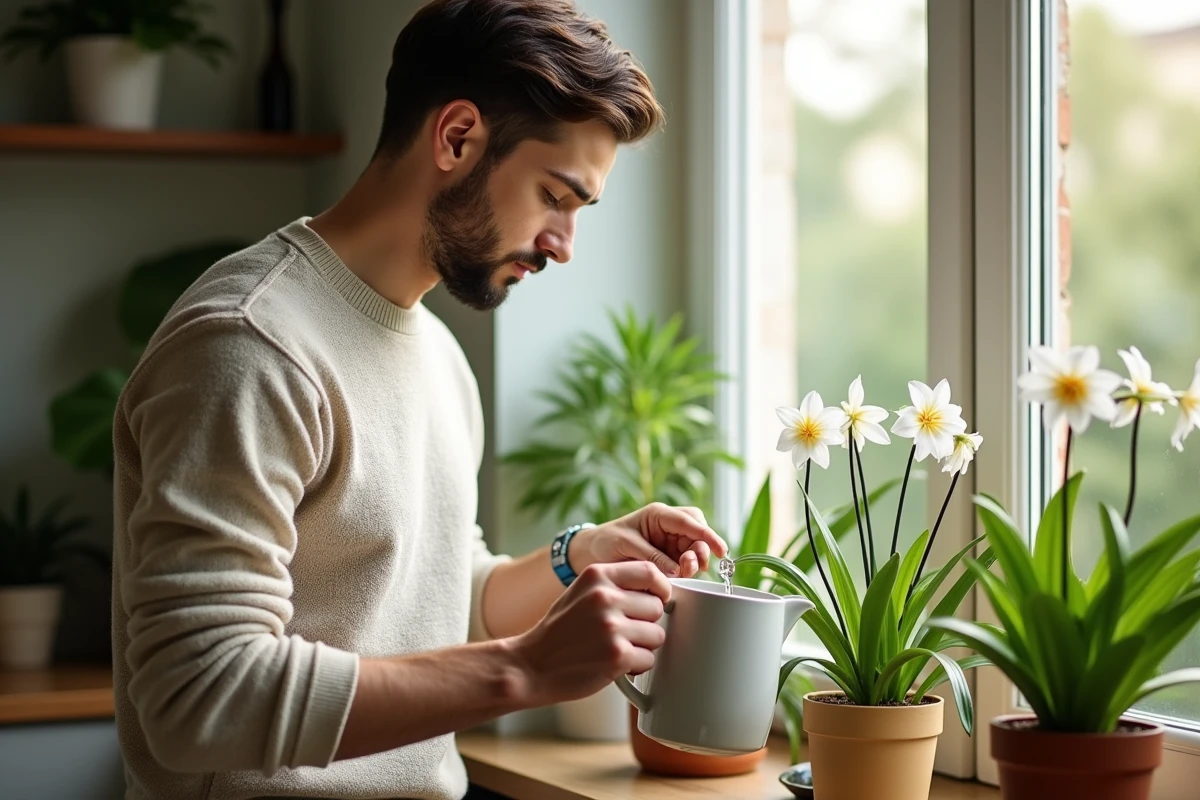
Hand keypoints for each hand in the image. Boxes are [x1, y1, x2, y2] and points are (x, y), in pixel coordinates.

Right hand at [511, 561, 670, 703]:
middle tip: (624, 632)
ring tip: (616, 648)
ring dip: (643, 646)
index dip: (660, 588)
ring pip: (657, 634)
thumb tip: (658, 589)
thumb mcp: (581, 592)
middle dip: (647, 623)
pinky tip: (614, 664)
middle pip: (657, 606)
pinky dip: (636, 666)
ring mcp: (611, 626)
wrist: (531, 665)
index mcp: (597, 575)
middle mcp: (605, 597)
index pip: (650, 571)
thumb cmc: (559, 632)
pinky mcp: (617, 655)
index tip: (658, 600)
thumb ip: (615, 586)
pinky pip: (649, 659)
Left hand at [571, 502, 728, 578]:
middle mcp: (668, 527)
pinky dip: (687, 570)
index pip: (690, 521)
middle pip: (698, 533)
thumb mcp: (626, 545)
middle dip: (701, 549)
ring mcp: (670, 543)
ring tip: (684, 572)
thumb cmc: (605, 542)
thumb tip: (676, 572)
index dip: (707, 535)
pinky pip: (685, 563)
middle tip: (692, 566)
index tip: (721, 549)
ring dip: (695, 561)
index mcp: (658, 515)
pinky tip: (680, 577)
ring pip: (695, 549)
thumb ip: (652, 557)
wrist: (590, 554)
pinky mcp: (668, 559)